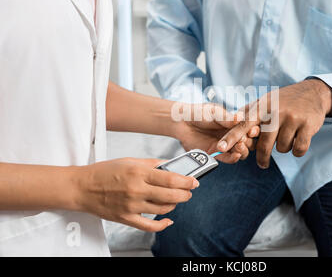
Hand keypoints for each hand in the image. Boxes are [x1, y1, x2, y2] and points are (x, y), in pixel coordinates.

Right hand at [74, 158, 198, 231]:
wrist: (82, 187)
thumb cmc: (104, 172)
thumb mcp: (129, 160)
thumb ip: (151, 163)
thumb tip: (170, 165)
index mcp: (139, 172)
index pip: (171, 178)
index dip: (187, 181)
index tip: (194, 181)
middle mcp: (137, 190)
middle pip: (171, 195)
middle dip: (185, 194)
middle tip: (189, 191)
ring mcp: (132, 206)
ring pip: (163, 210)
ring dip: (174, 205)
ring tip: (176, 200)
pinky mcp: (126, 218)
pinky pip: (149, 226)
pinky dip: (162, 224)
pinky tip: (168, 220)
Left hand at [175, 103, 259, 162]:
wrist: (181, 122)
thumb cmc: (198, 112)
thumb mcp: (214, 112)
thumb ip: (226, 117)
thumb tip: (240, 117)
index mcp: (234, 123)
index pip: (249, 129)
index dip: (252, 130)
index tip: (253, 130)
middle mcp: (232, 135)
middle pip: (248, 142)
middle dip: (248, 142)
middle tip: (244, 139)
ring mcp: (225, 145)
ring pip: (240, 152)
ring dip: (242, 150)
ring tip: (239, 146)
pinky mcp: (216, 154)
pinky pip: (228, 159)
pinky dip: (233, 158)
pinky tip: (235, 155)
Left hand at [216, 79, 331, 168]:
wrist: (312, 92)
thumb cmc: (284, 100)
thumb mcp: (265, 100)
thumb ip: (248, 112)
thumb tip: (230, 121)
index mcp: (262, 107)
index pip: (243, 125)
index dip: (231, 137)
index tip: (220, 148)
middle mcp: (276, 112)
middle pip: (264, 144)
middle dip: (263, 157)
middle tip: (262, 164)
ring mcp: (293, 118)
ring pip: (282, 148)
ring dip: (283, 148)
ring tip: (287, 137)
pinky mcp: (307, 125)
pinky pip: (298, 149)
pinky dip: (297, 151)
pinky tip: (298, 141)